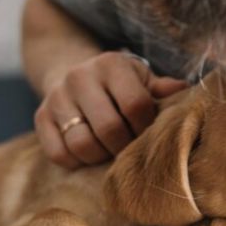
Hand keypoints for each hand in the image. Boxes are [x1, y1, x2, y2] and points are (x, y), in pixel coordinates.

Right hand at [34, 51, 186, 168]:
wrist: (70, 72)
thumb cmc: (119, 83)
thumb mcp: (142, 79)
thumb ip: (162, 89)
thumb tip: (185, 91)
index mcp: (111, 64)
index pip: (136, 105)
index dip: (146, 127)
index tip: (148, 133)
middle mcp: (79, 76)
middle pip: (109, 129)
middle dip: (124, 147)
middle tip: (130, 150)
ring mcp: (56, 97)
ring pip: (82, 145)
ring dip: (101, 157)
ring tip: (110, 152)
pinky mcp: (40, 117)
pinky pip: (59, 154)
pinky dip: (77, 162)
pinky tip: (89, 154)